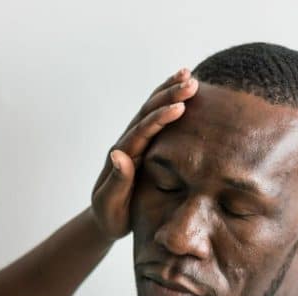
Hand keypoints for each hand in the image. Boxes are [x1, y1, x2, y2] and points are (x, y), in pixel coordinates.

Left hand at [91, 67, 198, 238]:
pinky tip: (182, 90)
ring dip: (168, 91)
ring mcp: (135, 142)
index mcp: (122, 157)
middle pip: (147, 113)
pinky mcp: (144, 145)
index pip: (141, 132)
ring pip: (151, 110)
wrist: (106, 218)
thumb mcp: (110, 204)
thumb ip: (116, 181)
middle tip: (191, 82)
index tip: (179, 107)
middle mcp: (127, 144)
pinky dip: (168, 101)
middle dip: (167, 96)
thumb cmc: (111, 216)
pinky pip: (155, 119)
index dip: (159, 118)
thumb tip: (118, 155)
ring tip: (188, 74)